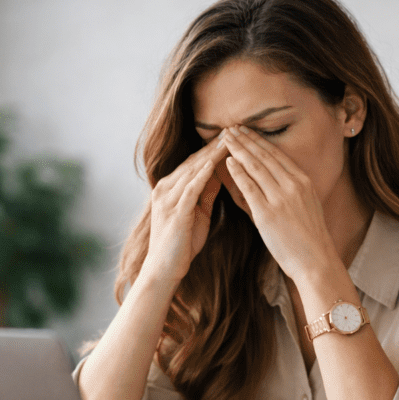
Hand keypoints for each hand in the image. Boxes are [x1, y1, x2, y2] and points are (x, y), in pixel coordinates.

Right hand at [141, 135, 227, 284]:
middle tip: (234, 129)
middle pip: (193, 161)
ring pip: (192, 171)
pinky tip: (214, 164)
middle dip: (214, 145)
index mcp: (170, 188)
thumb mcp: (198, 214)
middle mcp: (165, 189)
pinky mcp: (174, 212)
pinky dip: (202, 175)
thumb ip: (206, 193)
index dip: (213, 148)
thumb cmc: (182, 245)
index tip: (233, 136)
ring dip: (211, 155)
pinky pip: (189, 189)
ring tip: (229, 140)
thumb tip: (220, 173)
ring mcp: (167, 199)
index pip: (195, 162)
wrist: (164, 270)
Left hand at [221, 126, 336, 283]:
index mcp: (303, 181)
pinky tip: (227, 161)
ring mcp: (281, 198)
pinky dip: (237, 172)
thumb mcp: (304, 207)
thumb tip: (268, 180)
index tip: (246, 130)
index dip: (259, 140)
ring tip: (225, 138)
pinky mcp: (268, 213)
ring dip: (238, 149)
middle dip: (246, 139)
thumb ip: (286, 191)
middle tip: (231, 127)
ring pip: (255, 166)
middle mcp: (293, 185)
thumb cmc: (307, 240)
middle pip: (264, 155)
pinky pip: (249, 187)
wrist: (316, 262)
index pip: (276, 154)